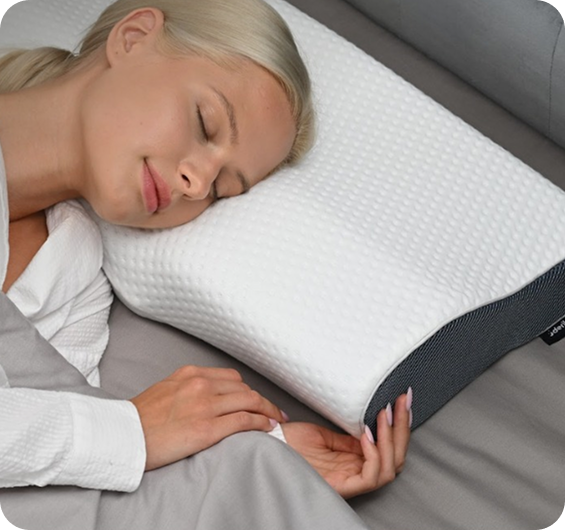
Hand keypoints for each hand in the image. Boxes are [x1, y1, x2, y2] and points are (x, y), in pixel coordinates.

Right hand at [130, 365, 286, 470]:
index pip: (230, 378)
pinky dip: (260, 422)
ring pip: (248, 401)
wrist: (123, 436)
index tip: (256, 398)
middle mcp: (200, 385)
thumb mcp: (166, 389)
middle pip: (244, 388)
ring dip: (267, 410)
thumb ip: (188, 388)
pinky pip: (243, 421)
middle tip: (274, 410)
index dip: (248, 389)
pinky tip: (267, 427)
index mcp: (190, 374)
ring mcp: (205, 405)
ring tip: (276, 419)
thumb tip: (208, 396)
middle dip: (262, 400)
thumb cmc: (141, 418)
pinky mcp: (207, 428)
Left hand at [281, 391, 411, 498]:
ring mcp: (350, 480)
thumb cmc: (290, 441)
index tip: (402, 400)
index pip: (390, 449)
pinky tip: (367, 435)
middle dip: (402, 428)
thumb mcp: (325, 434)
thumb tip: (372, 424)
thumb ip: (349, 436)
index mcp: (353, 460)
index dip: (400, 426)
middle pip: (395, 459)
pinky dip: (374, 454)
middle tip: (403, 402)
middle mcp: (355, 472)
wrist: (268, 446)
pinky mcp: (341, 486)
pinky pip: (370, 476)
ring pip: (389, 469)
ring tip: (384, 415)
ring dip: (391, 439)